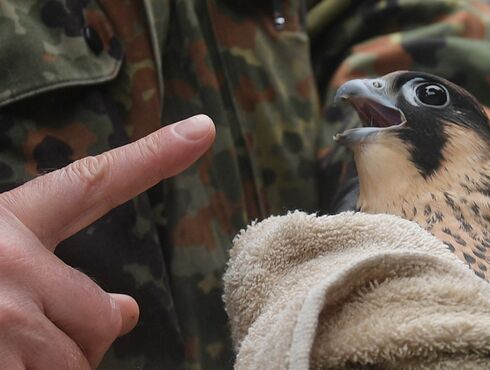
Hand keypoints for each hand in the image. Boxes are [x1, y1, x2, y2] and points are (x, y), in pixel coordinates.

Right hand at [0, 115, 214, 368]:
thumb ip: (55, 279)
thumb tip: (129, 312)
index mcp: (5, 225)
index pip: (95, 182)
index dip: (155, 155)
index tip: (203, 130)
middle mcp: (7, 265)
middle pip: (101, 316)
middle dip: (87, 333)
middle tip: (41, 332)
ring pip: (77, 362)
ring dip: (58, 365)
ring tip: (11, 349)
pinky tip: (8, 356)